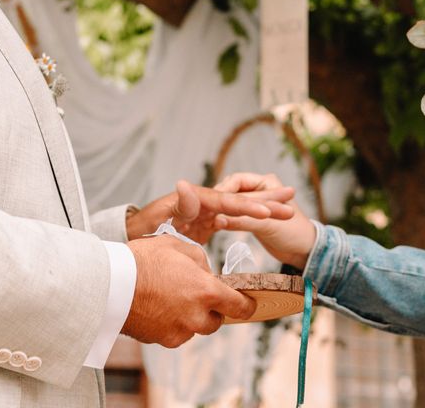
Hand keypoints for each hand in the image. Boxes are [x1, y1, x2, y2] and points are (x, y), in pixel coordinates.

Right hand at [121, 235, 255, 346]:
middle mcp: (196, 316)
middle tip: (198, 294)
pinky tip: (159, 307)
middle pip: (217, 321)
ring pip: (195, 328)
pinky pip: (176, 333)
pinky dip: (173, 323)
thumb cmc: (144, 260)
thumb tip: (206, 272)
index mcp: (206, 291)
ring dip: (192, 317)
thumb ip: (200, 261)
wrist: (109, 283)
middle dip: (212, 309)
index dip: (247, 305)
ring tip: (172, 298)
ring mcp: (179, 331)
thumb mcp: (179, 247)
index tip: (248, 302)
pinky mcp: (162, 340)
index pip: (240, 306)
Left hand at [126, 179, 294, 242]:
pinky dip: (252, 220)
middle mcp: (204, 201)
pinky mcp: (207, 223)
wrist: (133, 239)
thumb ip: (176, 205)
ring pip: (242, 210)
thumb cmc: (142, 232)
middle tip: (292, 204)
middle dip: (267, 202)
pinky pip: (235, 220)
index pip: (226, 202)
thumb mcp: (157, 220)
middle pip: (240, 201)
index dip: (248, 207)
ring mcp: (207, 211)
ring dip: (266, 209)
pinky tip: (269, 220)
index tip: (268, 213)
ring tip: (290, 209)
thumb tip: (184, 185)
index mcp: (195, 200)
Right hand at [214, 173, 315, 269]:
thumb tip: (217, 221)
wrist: (305, 251)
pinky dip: (225, 219)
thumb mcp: (266, 227)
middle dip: (219, 200)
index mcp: (266, 182)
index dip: (222, 191)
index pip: (236, 180)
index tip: (211, 203)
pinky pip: (233, 214)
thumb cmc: (294, 234)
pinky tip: (214, 227)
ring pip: (230, 203)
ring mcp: (254, 203)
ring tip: (207, 221)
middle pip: (231, 190)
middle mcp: (259, 188)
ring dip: (221, 210)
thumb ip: (242, 222)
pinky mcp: (251, 217)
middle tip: (205, 213)